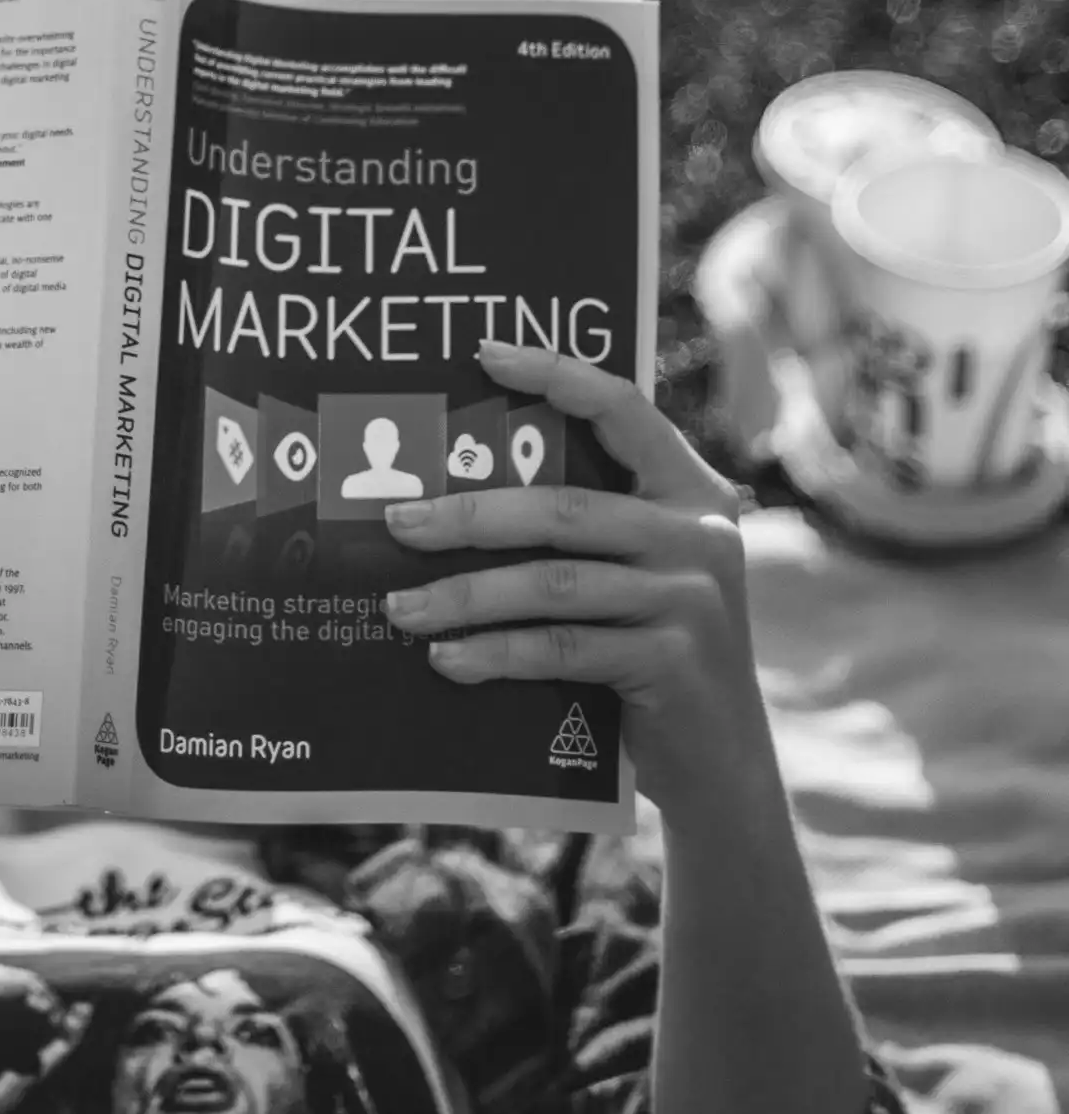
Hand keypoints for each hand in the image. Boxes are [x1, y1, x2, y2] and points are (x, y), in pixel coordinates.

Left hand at [382, 338, 764, 817]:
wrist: (719, 759)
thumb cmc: (649, 654)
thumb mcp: (632, 577)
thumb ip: (582, 533)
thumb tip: (452, 503)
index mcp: (690, 491)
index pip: (623, 409)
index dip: (555, 375)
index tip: (482, 354)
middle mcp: (699, 534)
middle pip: (564, 509)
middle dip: (468, 516)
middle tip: (395, 521)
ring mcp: (692, 598)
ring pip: (554, 584)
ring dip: (465, 596)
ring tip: (398, 608)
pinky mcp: (673, 661)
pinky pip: (563, 648)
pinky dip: (496, 652)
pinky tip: (446, 659)